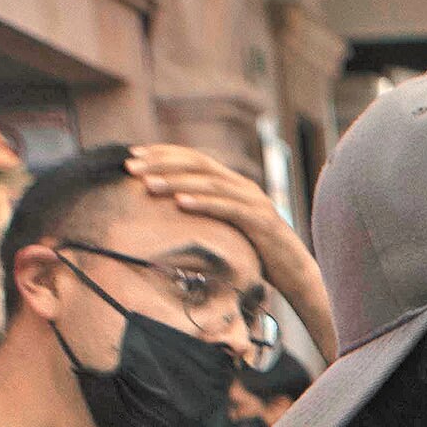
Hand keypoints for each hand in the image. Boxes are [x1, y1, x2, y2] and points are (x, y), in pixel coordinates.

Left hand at [124, 146, 335, 357]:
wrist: (295, 273)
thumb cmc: (256, 253)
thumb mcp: (225, 227)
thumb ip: (205, 213)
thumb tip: (167, 210)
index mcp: (233, 184)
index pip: (194, 159)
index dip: (163, 154)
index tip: (132, 156)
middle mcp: (243, 186)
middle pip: (198, 165)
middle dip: (161, 164)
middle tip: (131, 167)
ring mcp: (254, 202)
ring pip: (210, 184)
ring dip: (176, 183)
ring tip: (148, 185)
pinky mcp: (261, 221)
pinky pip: (228, 208)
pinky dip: (204, 203)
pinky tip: (180, 203)